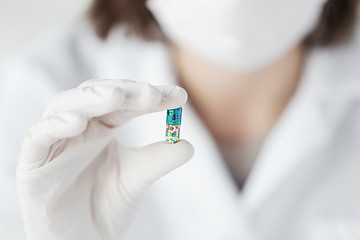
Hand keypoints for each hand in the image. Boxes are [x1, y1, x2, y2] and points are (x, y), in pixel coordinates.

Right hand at [16, 79, 193, 239]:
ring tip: (115, 96)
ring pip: (65, 106)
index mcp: (103, 128)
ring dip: (89, 99)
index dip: (149, 96)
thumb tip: (188, 146)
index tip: (178, 96)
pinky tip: (76, 122)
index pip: (126, 102)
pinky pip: (37, 137)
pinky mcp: (33, 162)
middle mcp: (80, 128)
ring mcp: (55, 142)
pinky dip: (54, 126)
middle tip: (150, 92)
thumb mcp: (136, 179)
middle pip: (96, 96)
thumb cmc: (105, 205)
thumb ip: (158, 161)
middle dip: (123, 91)